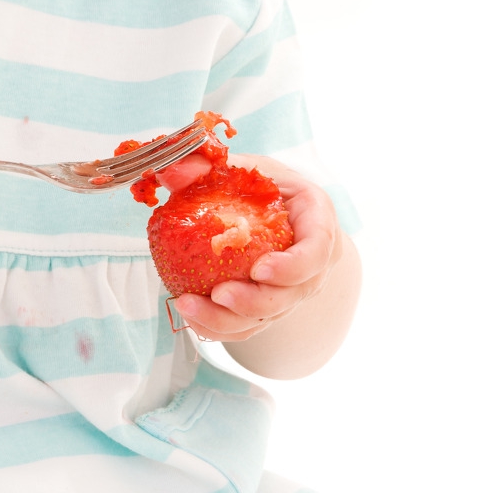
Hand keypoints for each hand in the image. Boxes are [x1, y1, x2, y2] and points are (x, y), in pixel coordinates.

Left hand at [159, 152, 340, 342]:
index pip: (317, 251)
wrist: (268, 210)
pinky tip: (189, 316)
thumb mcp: (240, 167)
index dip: (293, 267)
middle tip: (219, 294)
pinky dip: (218, 327)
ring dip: (227, 319)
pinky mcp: (267, 307)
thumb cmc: (259, 186)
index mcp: (315, 222)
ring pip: (265, 317)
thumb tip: (174, 170)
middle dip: (255, 301)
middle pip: (291, 294)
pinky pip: (246, 327)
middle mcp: (310, 264)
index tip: (259, 269)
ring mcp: (290, 290)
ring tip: (188, 305)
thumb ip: (207, 165)